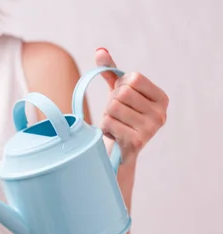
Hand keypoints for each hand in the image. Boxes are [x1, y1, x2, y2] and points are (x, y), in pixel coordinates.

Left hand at [96, 48, 168, 164]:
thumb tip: (100, 51)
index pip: (133, 79)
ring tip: (115, 125)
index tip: (122, 99)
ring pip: (112, 108)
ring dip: (106, 117)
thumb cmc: (120, 118)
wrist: (118, 153)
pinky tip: (113, 135)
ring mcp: (150, 129)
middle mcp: (161, 113)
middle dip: (111, 103)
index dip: (120, 87)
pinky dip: (104, 128)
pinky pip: (108, 123)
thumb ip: (111, 71)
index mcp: (161, 98)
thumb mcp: (118, 93)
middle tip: (116, 116)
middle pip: (122, 94)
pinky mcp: (135, 142)